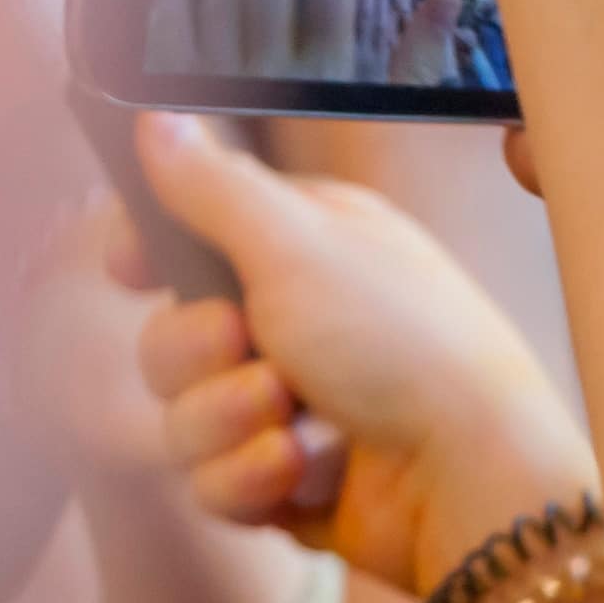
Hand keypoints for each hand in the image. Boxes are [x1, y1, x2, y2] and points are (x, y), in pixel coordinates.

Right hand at [124, 114, 588, 602]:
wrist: (473, 479)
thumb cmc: (404, 345)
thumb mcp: (298, 244)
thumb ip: (211, 185)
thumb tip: (154, 117)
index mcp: (303, 252)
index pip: (191, 235)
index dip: (150, 250)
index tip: (130, 268)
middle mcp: (291, 327)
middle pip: (167, 335)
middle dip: (192, 349)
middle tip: (243, 342)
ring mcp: (287, 412)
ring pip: (180, 414)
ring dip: (223, 417)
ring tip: (291, 421)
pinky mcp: (284, 484)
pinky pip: (210, 482)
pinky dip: (248, 476)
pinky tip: (300, 471)